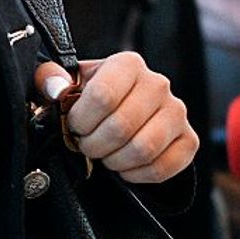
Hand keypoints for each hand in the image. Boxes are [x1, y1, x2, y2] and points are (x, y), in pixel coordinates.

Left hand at [34, 53, 197, 184]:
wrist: (127, 111)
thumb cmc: (94, 97)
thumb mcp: (69, 83)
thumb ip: (51, 80)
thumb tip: (55, 88)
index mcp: (128, 63)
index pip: (103, 96)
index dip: (81, 120)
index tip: (74, 126)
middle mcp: (158, 83)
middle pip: (121, 126)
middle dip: (94, 145)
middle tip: (86, 145)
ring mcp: (177, 112)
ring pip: (143, 149)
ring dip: (114, 161)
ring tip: (105, 155)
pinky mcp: (189, 139)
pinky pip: (163, 167)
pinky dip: (137, 174)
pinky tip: (125, 167)